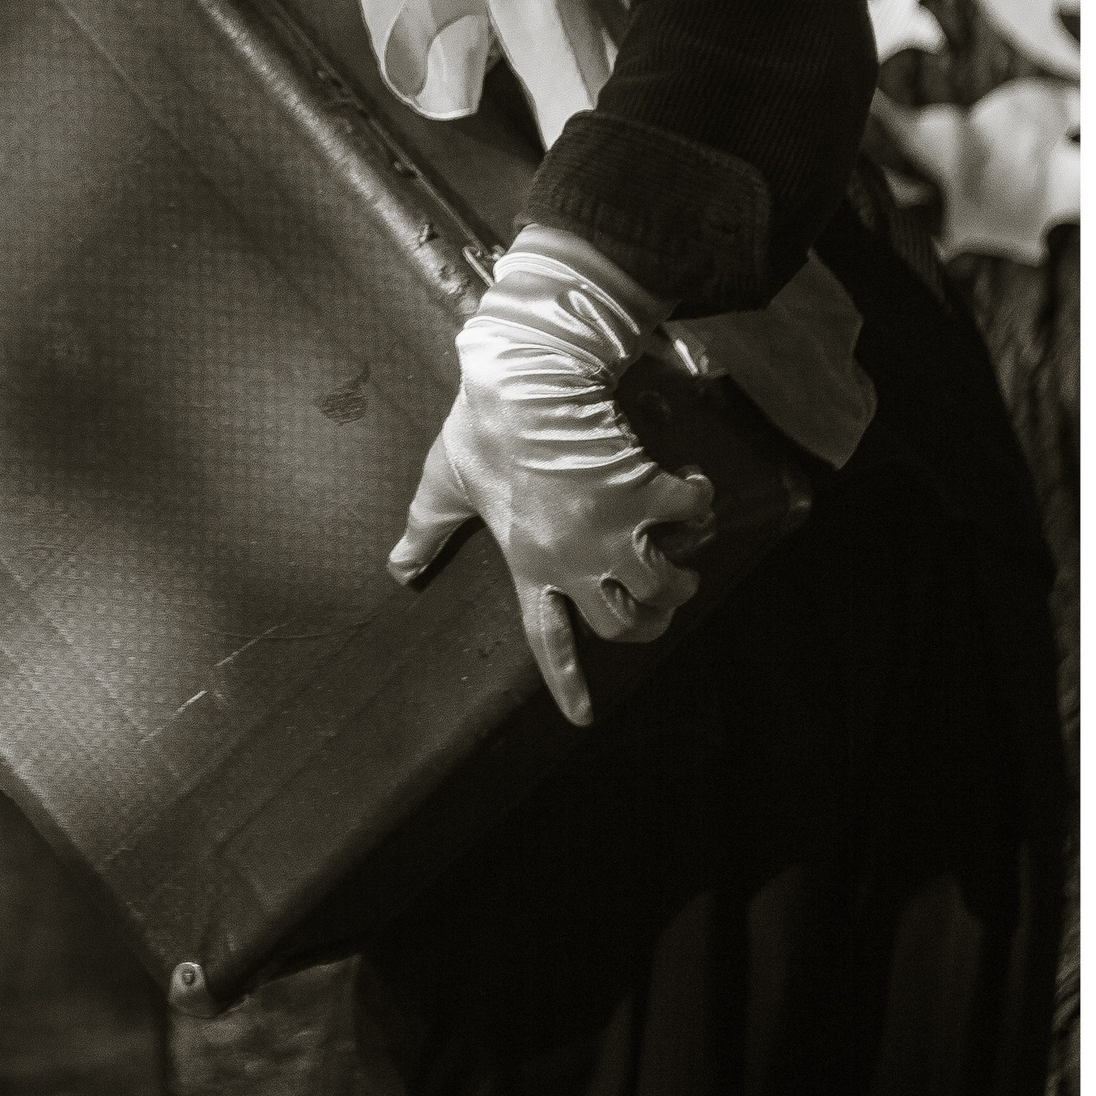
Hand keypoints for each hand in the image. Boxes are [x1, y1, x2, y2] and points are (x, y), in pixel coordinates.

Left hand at [388, 245, 714, 726]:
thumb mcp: (443, 483)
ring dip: (678, 581)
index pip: (547, 641)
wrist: (525, 376)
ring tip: (681, 566)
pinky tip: (691, 492)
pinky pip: (691, 516)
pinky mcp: (644, 489)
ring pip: (664, 586)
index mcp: (527, 562)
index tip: (584, 719)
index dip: (566, 683)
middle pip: (623, 625)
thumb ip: (424, 530)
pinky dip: (698, 508)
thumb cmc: (481, 429)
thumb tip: (397, 569)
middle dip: (646, 624)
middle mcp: (575, 559)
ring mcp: (613, 528)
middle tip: (654, 606)